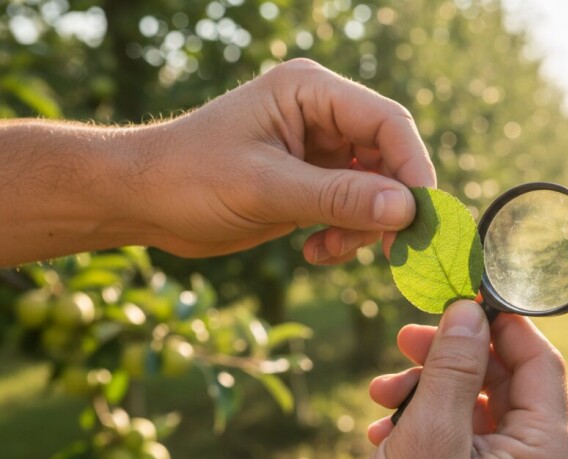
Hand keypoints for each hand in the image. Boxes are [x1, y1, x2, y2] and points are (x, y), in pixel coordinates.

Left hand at [135, 58, 435, 261]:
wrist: (141, 202)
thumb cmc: (189, 178)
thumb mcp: (266, 188)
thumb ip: (338, 197)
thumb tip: (406, 211)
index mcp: (311, 91)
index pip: (387, 123)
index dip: (412, 169)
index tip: (420, 218)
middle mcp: (322, 115)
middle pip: (388, 158)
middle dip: (388, 206)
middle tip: (387, 250)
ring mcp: (319, 150)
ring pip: (375, 189)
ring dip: (362, 227)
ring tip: (328, 250)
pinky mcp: (311, 181)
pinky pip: (352, 208)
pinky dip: (344, 235)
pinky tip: (314, 252)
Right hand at [354, 300, 567, 458]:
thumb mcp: (429, 434)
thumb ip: (454, 366)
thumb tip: (470, 309)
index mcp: (545, 453)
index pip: (539, 362)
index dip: (501, 324)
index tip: (461, 296)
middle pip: (503, 382)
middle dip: (450, 358)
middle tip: (405, 340)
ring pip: (475, 408)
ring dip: (427, 391)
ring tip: (380, 394)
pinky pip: (461, 440)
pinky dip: (424, 424)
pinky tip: (381, 430)